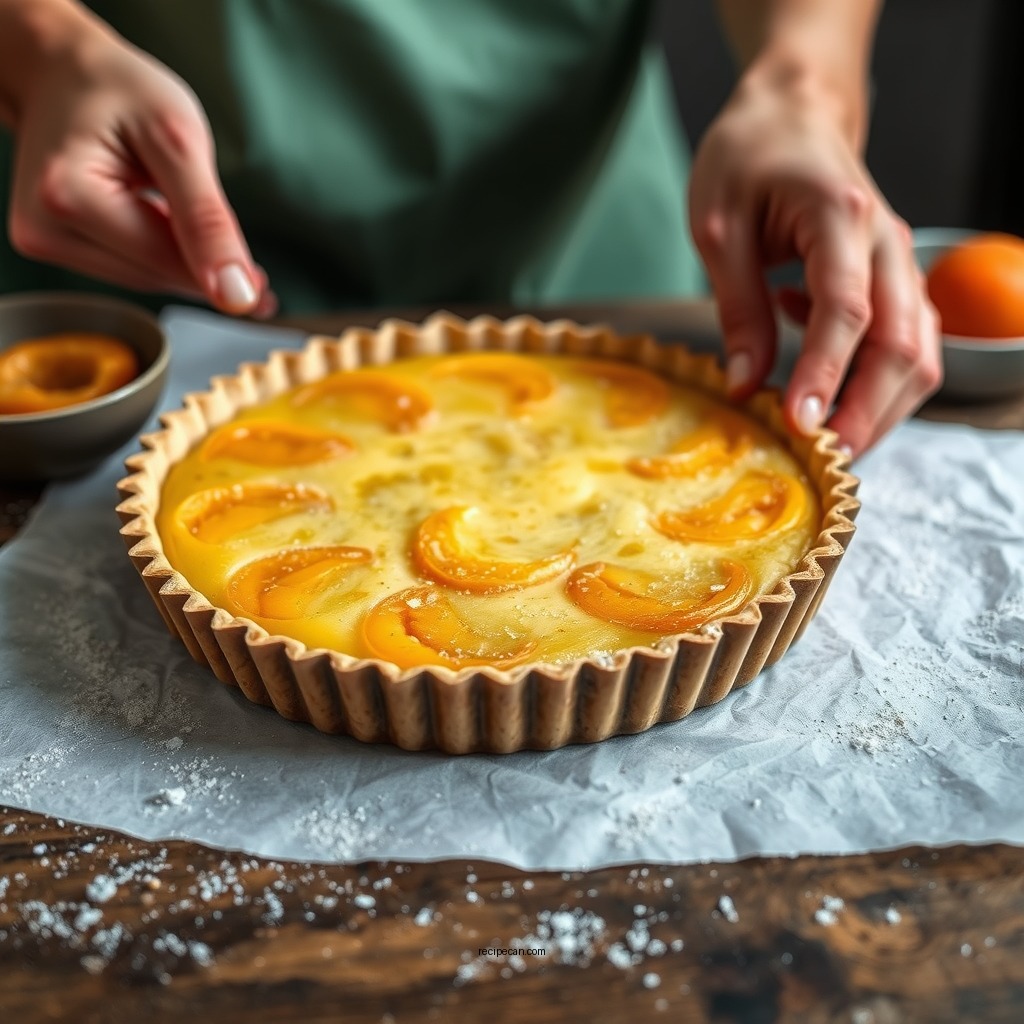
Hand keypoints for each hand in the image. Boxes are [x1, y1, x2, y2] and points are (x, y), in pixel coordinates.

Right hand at [5, 11, 273, 315]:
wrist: (65, 73)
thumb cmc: (119, 91)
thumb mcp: (177, 139)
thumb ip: (207, 219)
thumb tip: (236, 294)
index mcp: (68, 194)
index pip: (163, 261)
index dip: (219, 276)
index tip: (264, 294)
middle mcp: (45, 226)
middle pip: (153, 275)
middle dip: (203, 270)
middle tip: (252, 273)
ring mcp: (45, 238)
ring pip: (143, 277)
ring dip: (182, 263)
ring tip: (201, 231)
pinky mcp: (56, 243)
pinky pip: (128, 267)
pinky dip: (160, 255)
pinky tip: (175, 233)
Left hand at [689, 78, 940, 456]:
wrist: (793, 113)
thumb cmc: (749, 158)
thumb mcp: (718, 227)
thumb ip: (737, 306)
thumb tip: (745, 385)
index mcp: (841, 216)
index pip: (846, 311)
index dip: (824, 376)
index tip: (799, 428)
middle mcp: (887, 243)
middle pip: (902, 344)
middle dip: (867, 412)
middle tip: (824, 462)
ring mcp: (900, 263)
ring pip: (920, 353)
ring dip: (881, 408)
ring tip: (828, 443)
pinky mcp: (896, 281)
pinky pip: (908, 344)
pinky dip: (877, 380)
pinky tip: (819, 372)